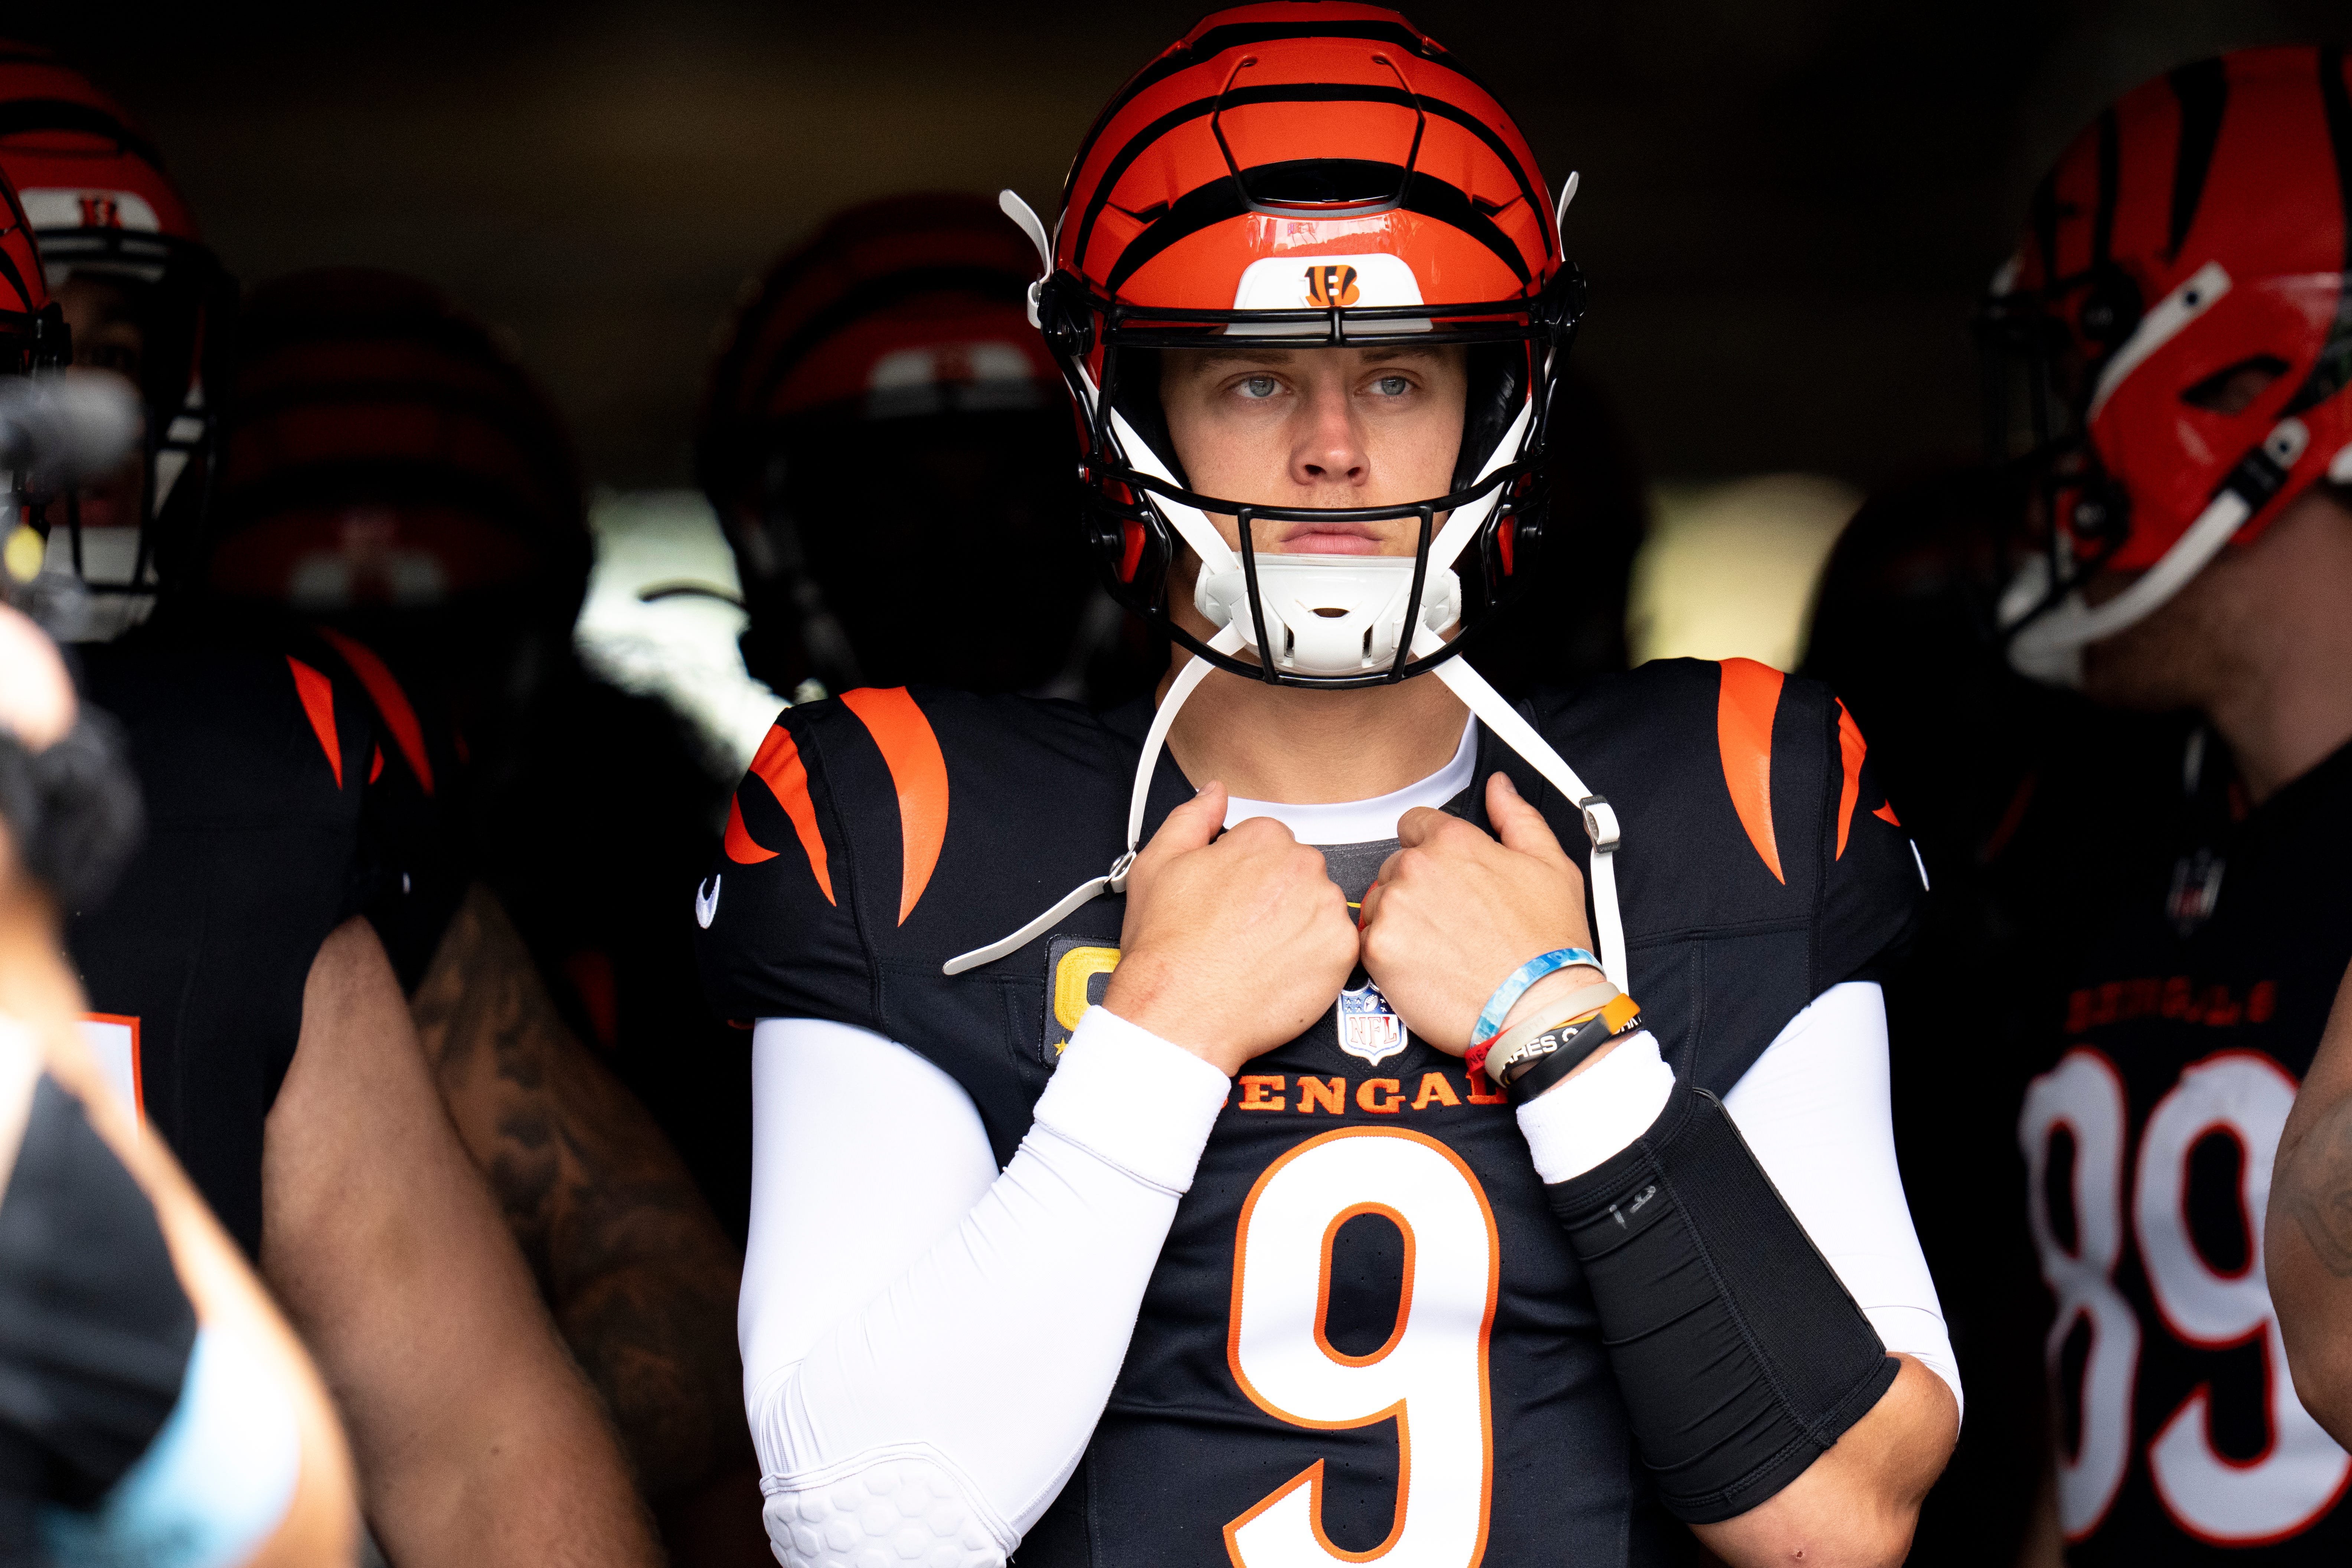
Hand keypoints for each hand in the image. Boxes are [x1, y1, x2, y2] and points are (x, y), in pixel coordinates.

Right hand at [1103, 784, 1359, 1076]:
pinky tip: (1280, 970)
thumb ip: (1192, 817)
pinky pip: (1338, 945)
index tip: (1234, 899)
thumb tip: (1214, 793)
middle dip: (1277, 896)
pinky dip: (1316, 958)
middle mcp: (1301, 867)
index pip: (1270, 841)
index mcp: (1262, 839)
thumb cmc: (1168, 950)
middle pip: (1300, 871)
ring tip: (1260, 952)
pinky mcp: (1342, 951)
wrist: (1180, 1014)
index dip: (1246, 873)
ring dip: (1299, 924)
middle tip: (1243, 929)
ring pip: (1321, 906)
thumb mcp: (1157, 865)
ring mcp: (1325, 909)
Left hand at [1358, 772, 1598, 1054]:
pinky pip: (1367, 940)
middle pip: (1395, 866)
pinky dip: (1389, 953)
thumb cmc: (1548, 947)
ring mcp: (1393, 908)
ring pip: (1379, 902)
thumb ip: (1517, 818)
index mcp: (1454, 842)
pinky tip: (1424, 967)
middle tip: (1452, 921)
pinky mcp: (1377, 950)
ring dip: (1400, 920)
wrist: (1538, 1010)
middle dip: (1417, 888)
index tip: (1444, 876)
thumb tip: (1499, 788)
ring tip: (1440, 948)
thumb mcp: (1551, 866)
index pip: (1414, 824)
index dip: (1430, 849)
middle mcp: (1417, 868)